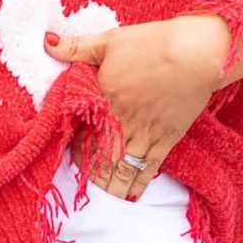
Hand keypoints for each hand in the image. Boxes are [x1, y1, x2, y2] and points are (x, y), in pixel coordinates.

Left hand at [46, 14, 232, 199]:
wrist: (195, 53)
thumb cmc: (153, 43)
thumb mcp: (109, 41)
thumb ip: (76, 47)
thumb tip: (47, 42)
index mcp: (104, 99)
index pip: (82, 132)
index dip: (73, 150)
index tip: (67, 164)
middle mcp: (121, 122)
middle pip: (101, 157)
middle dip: (90, 177)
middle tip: (81, 194)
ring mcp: (145, 133)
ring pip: (122, 167)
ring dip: (111, 186)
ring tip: (101, 201)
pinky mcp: (167, 138)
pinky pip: (149, 166)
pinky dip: (139, 183)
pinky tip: (132, 195)